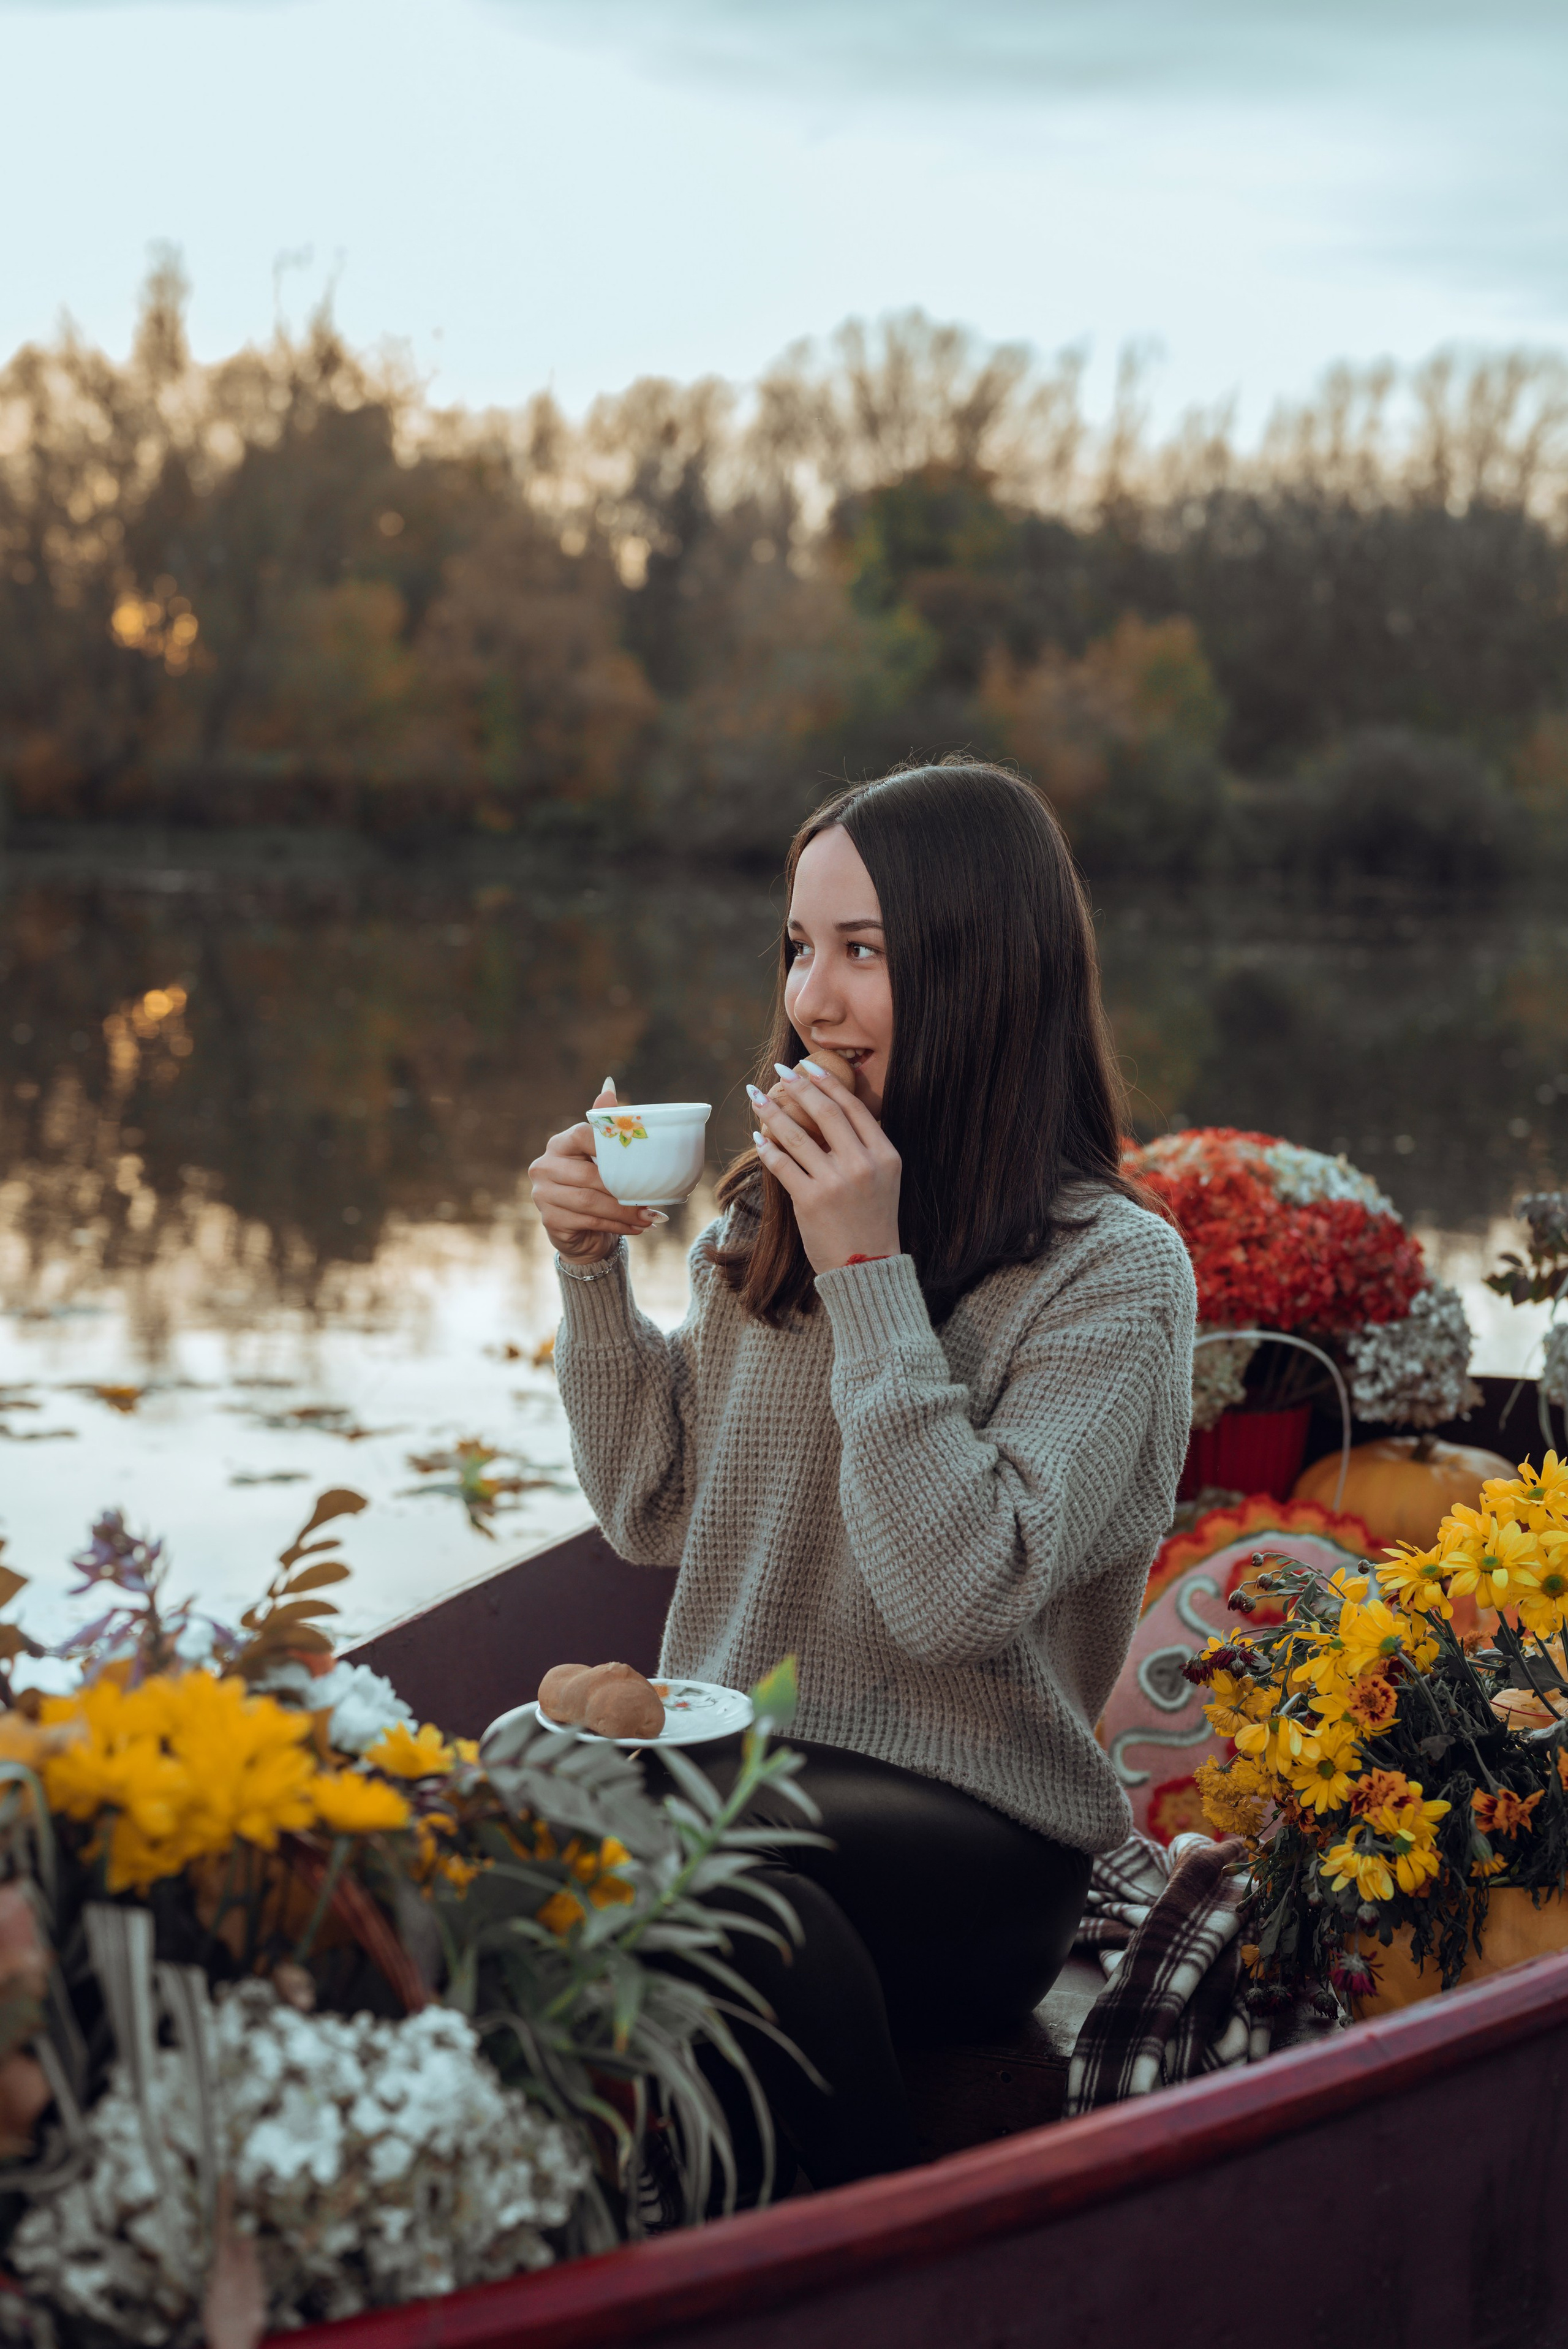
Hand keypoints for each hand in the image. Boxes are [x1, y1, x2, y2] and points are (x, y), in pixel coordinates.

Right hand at [529, 1080, 658, 1262]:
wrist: (581, 1229)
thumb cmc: (595, 1187)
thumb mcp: (601, 1156)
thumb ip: (605, 1124)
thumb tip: (608, 1084)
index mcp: (559, 1144)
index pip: (582, 1135)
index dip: (607, 1143)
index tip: (635, 1157)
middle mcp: (545, 1166)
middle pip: (589, 1175)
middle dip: (624, 1190)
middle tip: (652, 1200)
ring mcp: (542, 1194)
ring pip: (589, 1201)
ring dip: (623, 1211)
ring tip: (649, 1216)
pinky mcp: (549, 1219)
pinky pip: (587, 1221)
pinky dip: (616, 1225)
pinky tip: (635, 1228)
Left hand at [746, 1061, 901, 1273]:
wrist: (867, 1267)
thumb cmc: (872, 1221)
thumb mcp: (885, 1179)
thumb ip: (865, 1147)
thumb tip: (833, 1110)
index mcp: (885, 1155)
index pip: (854, 1107)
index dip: (828, 1082)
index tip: (808, 1066)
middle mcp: (863, 1165)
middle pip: (825, 1112)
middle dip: (799, 1087)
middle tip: (780, 1073)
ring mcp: (836, 1183)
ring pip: (797, 1135)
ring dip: (773, 1112)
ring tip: (758, 1099)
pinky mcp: (811, 1201)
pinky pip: (782, 1164)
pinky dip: (767, 1148)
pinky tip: (758, 1137)